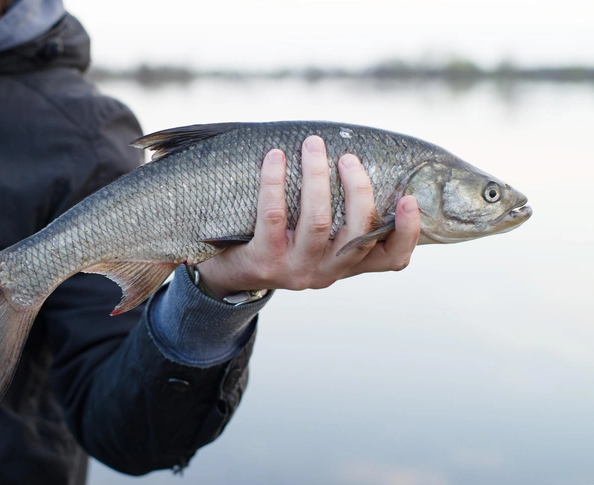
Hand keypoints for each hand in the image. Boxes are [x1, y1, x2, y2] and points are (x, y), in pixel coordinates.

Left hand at [197, 136, 420, 298]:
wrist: (229, 273)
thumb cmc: (279, 242)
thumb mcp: (315, 239)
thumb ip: (340, 216)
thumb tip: (359, 160)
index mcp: (346, 265)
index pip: (391, 259)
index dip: (407, 232)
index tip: (410, 198)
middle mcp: (326, 272)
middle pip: (358, 234)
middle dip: (358, 190)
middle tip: (349, 157)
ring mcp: (295, 270)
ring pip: (318, 222)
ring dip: (317, 178)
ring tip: (313, 145)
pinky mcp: (264, 262)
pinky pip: (273, 215)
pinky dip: (274, 182)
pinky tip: (275, 157)